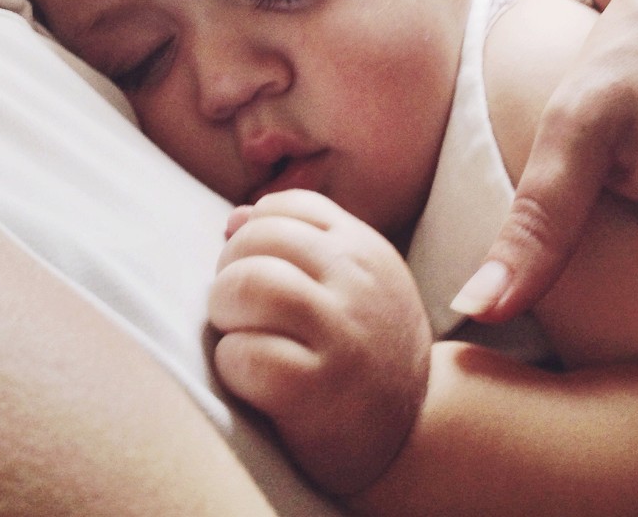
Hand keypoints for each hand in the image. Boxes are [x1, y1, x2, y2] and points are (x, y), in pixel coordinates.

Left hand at [209, 190, 432, 496]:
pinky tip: (251, 375)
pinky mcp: (316, 388)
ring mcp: (341, 332)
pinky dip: (232, 363)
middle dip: (230, 269)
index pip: (290, 206)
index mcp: (364, 248)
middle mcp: (356, 280)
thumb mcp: (353, 283)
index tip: (257, 266)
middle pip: (260, 238)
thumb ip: (303, 244)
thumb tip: (235, 217)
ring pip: (248, 284)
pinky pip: (244, 353)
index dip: (256, 231)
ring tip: (238, 333)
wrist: (412, 432)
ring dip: (224, 310)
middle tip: (238, 307)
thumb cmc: (365, 349)